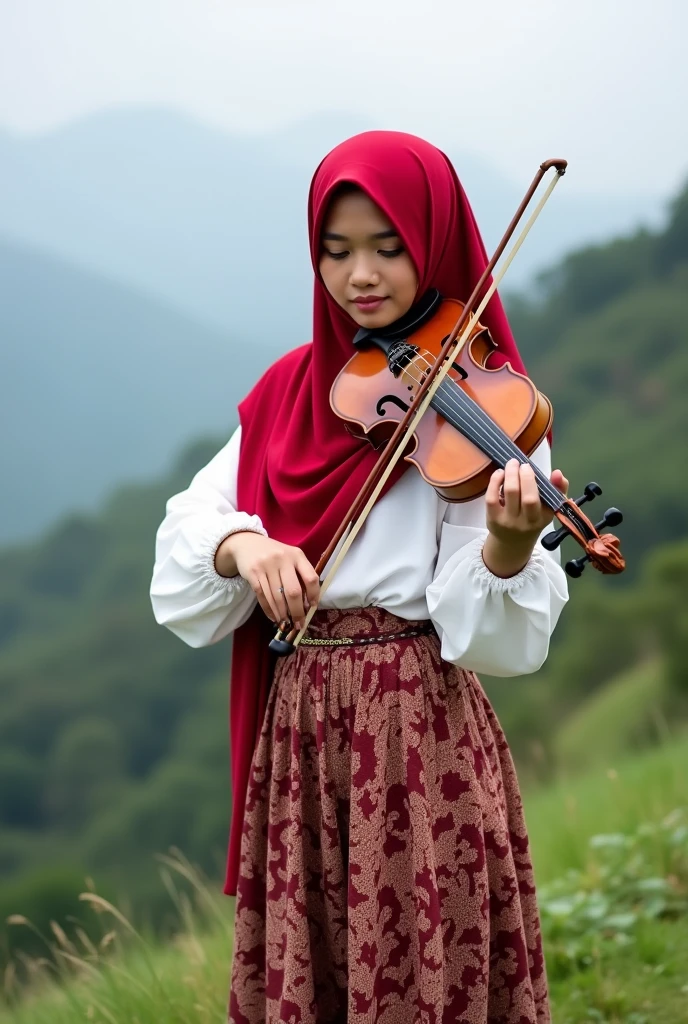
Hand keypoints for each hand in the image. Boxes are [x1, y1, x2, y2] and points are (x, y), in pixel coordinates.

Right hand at [215, 532, 319, 629]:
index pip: (311, 578)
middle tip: (299, 623)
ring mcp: (266, 566)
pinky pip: (262, 596)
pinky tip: (273, 617)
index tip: (312, 607)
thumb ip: (300, 575)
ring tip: (286, 623)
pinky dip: (269, 610)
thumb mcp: (290, 558)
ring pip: (277, 597)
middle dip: (297, 611)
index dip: (314, 595)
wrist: (247, 543)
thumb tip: (308, 604)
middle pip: (293, 591)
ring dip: (282, 614)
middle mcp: (283, 559)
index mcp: (297, 555)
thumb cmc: (274, 554)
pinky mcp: (253, 573)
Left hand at [482, 459, 567, 577]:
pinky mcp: (492, 518)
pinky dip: (494, 482)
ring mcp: (507, 521)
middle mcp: (524, 522)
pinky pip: (491, 498)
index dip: (530, 480)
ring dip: (508, 474)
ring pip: (508, 494)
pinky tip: (499, 474)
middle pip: (523, 496)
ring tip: (511, 465)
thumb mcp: (550, 508)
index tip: (528, 467)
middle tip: (518, 463)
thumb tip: (558, 473)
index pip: (535, 499)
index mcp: (541, 518)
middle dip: (520, 475)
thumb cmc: (534, 519)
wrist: (513, 542)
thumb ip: (558, 489)